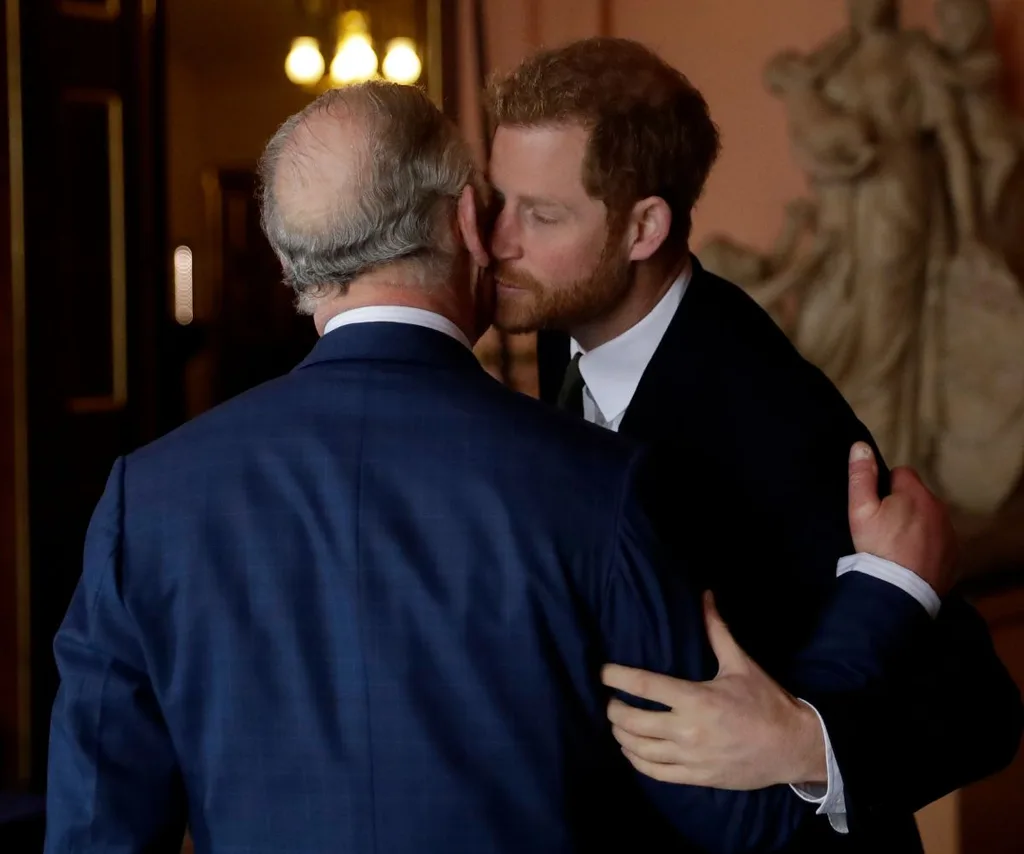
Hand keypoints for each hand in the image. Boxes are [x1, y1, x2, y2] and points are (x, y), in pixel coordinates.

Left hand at [602, 592, 825, 789]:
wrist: (792, 746)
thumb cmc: (766, 702)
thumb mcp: (740, 664)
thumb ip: (716, 630)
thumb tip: (705, 595)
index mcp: (696, 698)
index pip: (643, 685)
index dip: (616, 677)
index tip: (602, 672)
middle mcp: (688, 730)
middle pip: (632, 720)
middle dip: (613, 709)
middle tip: (610, 700)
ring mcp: (690, 757)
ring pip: (638, 749)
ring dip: (621, 735)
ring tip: (617, 723)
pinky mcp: (696, 778)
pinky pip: (655, 772)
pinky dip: (636, 760)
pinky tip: (632, 749)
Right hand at [847, 442, 956, 595]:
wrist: (900, 591)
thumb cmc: (877, 547)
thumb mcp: (860, 510)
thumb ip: (861, 476)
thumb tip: (861, 445)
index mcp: (915, 493)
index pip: (902, 473)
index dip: (886, 486)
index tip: (877, 506)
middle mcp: (938, 508)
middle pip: (918, 496)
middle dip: (903, 505)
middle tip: (884, 527)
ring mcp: (949, 532)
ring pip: (930, 518)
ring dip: (917, 524)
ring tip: (897, 545)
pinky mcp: (954, 554)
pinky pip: (939, 540)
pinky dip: (927, 545)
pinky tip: (911, 559)